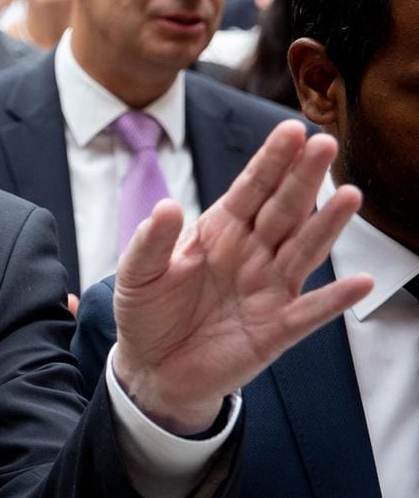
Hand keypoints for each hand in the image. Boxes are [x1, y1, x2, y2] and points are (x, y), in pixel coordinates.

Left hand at [113, 121, 373, 433]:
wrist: (152, 367)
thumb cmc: (148, 312)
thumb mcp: (137, 274)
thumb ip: (151, 242)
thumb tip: (167, 206)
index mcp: (219, 231)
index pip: (250, 189)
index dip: (271, 161)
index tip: (291, 129)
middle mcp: (252, 253)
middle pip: (284, 209)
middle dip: (304, 178)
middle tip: (326, 144)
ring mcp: (269, 289)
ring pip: (304, 250)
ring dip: (327, 225)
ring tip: (351, 196)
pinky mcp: (277, 329)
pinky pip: (310, 311)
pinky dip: (334, 299)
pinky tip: (360, 281)